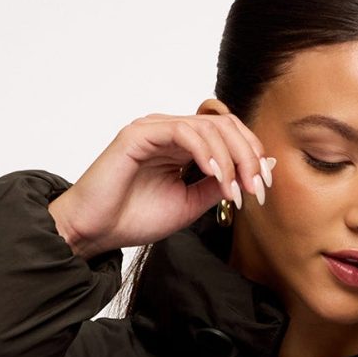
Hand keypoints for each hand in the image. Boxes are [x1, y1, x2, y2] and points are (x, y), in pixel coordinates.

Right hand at [47, 102, 274, 258]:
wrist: (95, 231)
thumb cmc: (133, 218)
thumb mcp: (189, 204)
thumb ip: (217, 186)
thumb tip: (254, 173)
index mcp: (182, 145)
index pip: (227, 135)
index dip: (251, 156)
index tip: (262, 188)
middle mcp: (170, 131)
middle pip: (224, 125)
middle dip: (248, 156)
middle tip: (257, 188)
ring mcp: (155, 129)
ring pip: (208, 127)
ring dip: (231, 158)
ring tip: (237, 190)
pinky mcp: (140, 133)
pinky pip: (183, 131)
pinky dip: (206, 153)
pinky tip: (217, 175)